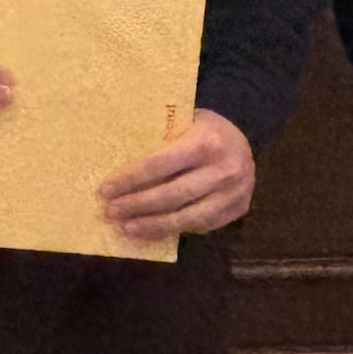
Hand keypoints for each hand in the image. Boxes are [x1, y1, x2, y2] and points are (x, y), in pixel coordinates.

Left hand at [99, 109, 254, 239]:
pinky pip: (201, 225)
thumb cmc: (204, 129)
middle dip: (136, 205)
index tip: (106, 189)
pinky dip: (174, 231)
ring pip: (186, 217)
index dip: (131, 179)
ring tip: (127, 228)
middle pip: (171, 195)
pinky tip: (153, 231)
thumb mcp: (185, 122)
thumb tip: (115, 159)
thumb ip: (161, 138)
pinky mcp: (238, 210)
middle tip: (111, 212)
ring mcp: (234, 193)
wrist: (245, 141)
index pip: (160, 164)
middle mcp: (224, 169)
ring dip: (152, 225)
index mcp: (206, 141)